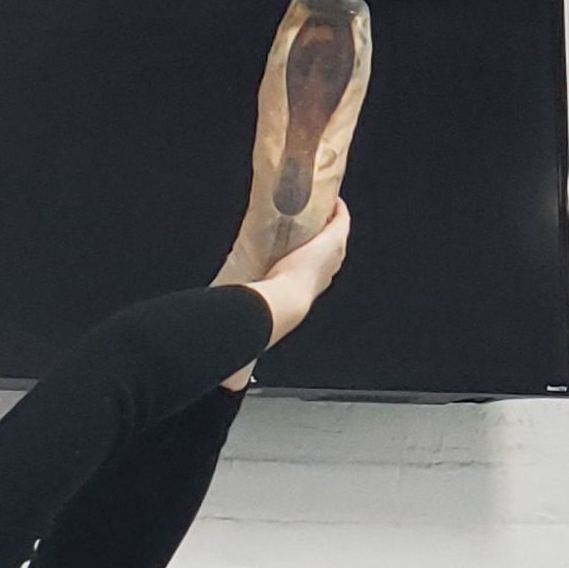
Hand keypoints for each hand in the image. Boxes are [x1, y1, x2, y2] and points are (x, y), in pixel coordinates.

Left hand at [221, 199, 349, 382]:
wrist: (284, 304)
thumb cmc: (274, 310)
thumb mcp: (261, 314)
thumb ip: (248, 334)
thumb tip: (228, 369)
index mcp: (312, 286)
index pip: (318, 270)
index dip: (315, 257)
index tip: (306, 246)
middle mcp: (327, 272)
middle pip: (331, 250)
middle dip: (325, 236)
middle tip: (317, 221)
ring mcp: (332, 255)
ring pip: (337, 235)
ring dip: (332, 222)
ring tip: (325, 209)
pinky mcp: (332, 239)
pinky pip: (340, 219)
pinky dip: (338, 210)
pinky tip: (332, 198)